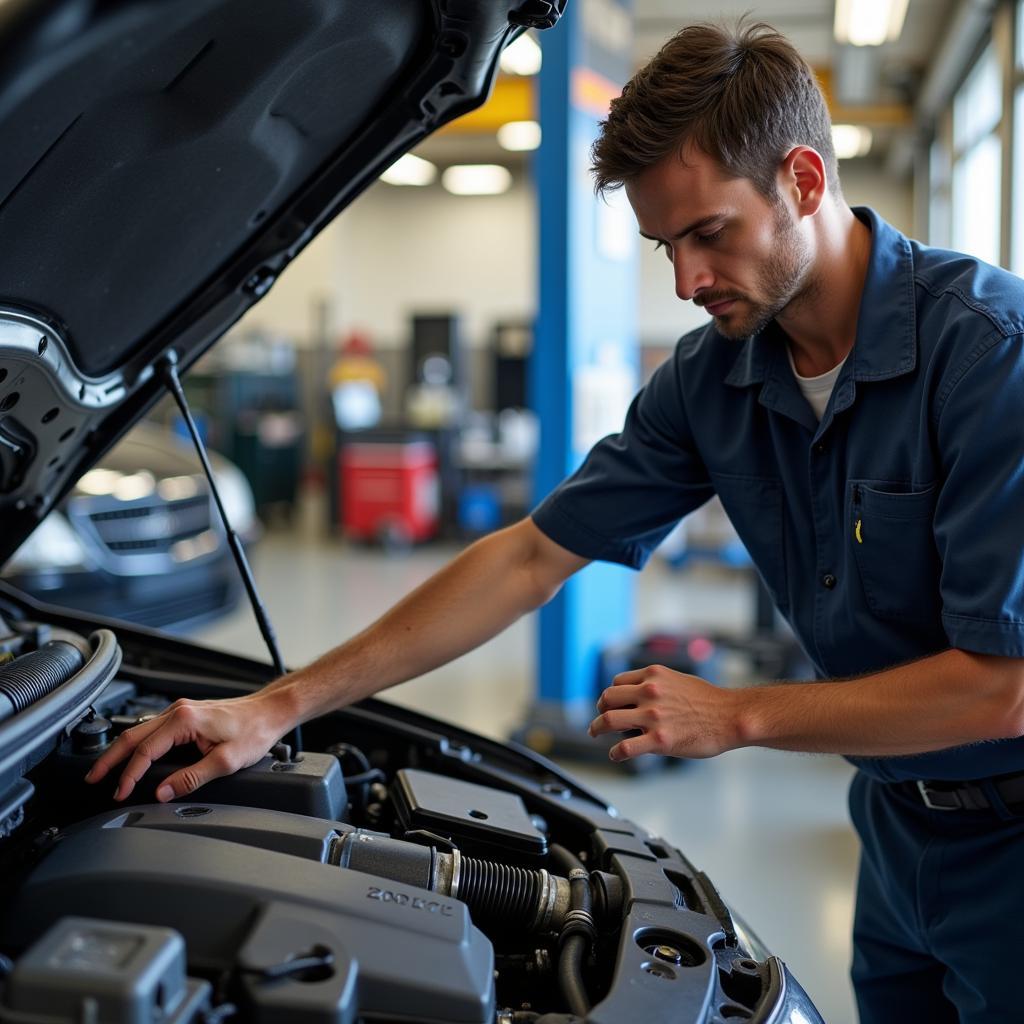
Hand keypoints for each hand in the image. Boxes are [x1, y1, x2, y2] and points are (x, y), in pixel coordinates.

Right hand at [84, 690, 293, 801]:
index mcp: (185, 720)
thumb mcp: (226, 761)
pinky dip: (137, 744)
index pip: (145, 750)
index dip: (129, 775)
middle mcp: (179, 710)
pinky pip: (152, 729)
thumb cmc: (254, 731)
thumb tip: (163, 793)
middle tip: (93, 779)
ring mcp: (181, 710)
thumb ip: (192, 779)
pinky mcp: (186, 713)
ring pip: (139, 730)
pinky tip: (133, 756)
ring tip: (106, 771)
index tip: (119, 792)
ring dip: (121, 751)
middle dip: (109, 759)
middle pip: (132, 735)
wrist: (271, 712)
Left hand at [588, 664, 740, 761]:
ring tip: (595, 733)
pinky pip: (625, 748)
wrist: (730, 717)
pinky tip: (615, 755)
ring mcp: (652, 716)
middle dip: (600, 710)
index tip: (610, 705)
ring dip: (596, 728)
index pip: (617, 682)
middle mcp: (649, 692)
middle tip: (599, 720)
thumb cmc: (709, 700)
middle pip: (607, 698)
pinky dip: (614, 753)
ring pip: (608, 721)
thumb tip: (641, 692)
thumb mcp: (678, 680)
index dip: (611, 695)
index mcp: (653, 675)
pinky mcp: (659, 740)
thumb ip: (657, 684)